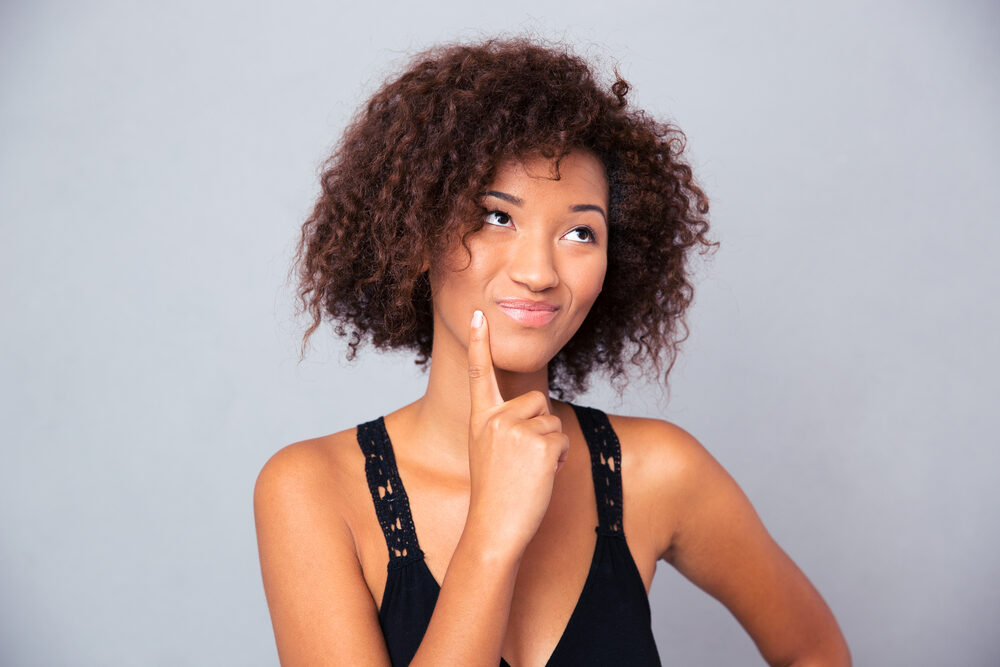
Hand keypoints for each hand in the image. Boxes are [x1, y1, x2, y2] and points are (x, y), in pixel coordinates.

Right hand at [464, 309, 569, 552]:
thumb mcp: (487, 451)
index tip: (476, 315)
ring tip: (528, 472)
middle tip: (522, 461)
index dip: (478, 343)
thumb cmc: (495, 494)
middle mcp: (496, 419)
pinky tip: (540, 477)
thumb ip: (502, 426)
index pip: (478, 373)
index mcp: (480, 419)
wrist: (494, 528)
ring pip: (552, 422)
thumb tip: (535, 412)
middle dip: (540, 427)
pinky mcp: (541, 444)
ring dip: (550, 447)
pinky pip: (562, 439)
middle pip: (537, 401)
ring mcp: (518, 430)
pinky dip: (559, 459)